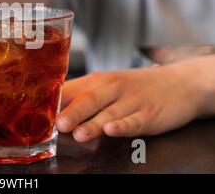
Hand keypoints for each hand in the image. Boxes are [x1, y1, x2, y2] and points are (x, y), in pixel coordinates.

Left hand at [56, 64, 208, 142]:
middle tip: (57, 124)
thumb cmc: (132, 87)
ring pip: (109, 113)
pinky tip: (113, 130)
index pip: (70, 90)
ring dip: (93, 124)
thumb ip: (80, 98)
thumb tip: (49, 113)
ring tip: (79, 134)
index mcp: (96, 82)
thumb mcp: (105, 86)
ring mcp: (131, 102)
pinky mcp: (150, 115)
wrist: (178, 82)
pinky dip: (124, 126)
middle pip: (88, 100)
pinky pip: (135, 121)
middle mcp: (112, 89)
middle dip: (72, 113)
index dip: (54, 102)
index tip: (38, 113)